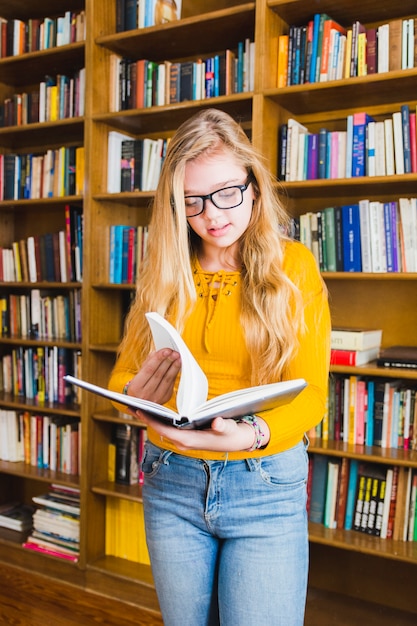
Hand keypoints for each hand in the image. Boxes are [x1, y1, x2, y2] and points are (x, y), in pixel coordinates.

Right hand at [126, 348, 180, 405]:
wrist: (140, 405)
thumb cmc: (138, 388)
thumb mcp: (137, 376)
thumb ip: (146, 364)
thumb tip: (156, 353)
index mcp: (136, 387)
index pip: (149, 370)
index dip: (158, 359)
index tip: (166, 350)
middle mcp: (146, 394)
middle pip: (159, 374)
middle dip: (168, 361)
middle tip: (173, 352)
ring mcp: (157, 397)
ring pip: (167, 379)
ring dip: (174, 367)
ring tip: (178, 357)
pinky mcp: (165, 398)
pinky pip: (171, 384)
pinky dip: (175, 373)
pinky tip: (177, 366)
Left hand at [136, 413, 269, 452]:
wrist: (238, 441)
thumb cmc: (232, 434)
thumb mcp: (230, 429)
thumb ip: (223, 426)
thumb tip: (217, 423)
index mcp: (190, 440)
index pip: (166, 431)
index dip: (152, 421)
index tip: (140, 411)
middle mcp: (183, 442)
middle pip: (160, 429)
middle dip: (147, 417)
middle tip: (131, 404)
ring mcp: (184, 439)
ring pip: (163, 428)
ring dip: (151, 418)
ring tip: (138, 405)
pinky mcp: (185, 435)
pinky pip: (168, 427)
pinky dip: (159, 418)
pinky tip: (153, 409)